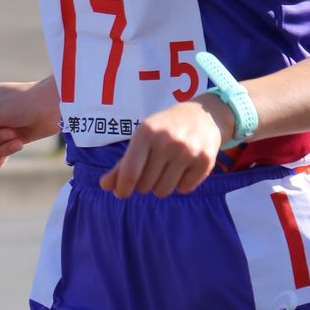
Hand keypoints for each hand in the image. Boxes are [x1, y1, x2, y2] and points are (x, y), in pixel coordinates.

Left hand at [98, 100, 230, 197]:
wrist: (203, 116)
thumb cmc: (164, 129)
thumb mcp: (142, 139)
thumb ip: (122, 164)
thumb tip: (105, 186)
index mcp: (147, 133)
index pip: (130, 172)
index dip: (122, 188)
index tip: (121, 193)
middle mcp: (168, 141)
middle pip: (145, 186)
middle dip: (144, 184)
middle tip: (150, 171)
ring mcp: (188, 151)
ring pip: (163, 191)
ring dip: (161, 186)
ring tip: (166, 170)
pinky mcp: (205, 161)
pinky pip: (184, 189)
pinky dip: (180, 185)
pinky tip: (183, 169)